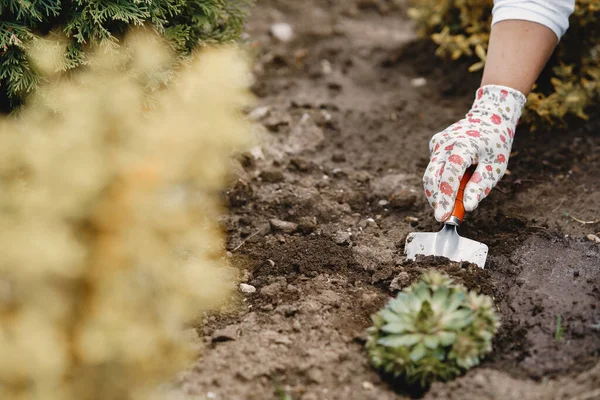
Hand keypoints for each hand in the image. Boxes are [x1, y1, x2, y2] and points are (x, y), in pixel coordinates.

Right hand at [423, 85, 526, 221]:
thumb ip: (480, 186)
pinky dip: (441, 180)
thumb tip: (467, 207)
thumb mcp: (495, 167)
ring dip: (438, 192)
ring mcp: (437, 143)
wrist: (489, 116)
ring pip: (430, 175)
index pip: (449, 176)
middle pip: (432, 177)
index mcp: (462, 146)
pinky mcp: (434, 145)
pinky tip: (455, 178)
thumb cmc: (495, 143)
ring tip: (452, 201)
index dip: (445, 198)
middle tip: (446, 215)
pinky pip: (434, 168)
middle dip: (436, 199)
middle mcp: (444, 144)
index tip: (442, 217)